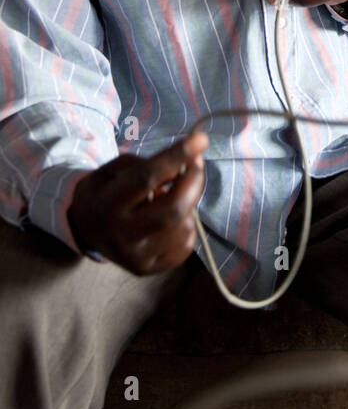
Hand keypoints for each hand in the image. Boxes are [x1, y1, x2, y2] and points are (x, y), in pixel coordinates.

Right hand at [68, 131, 207, 272]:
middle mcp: (121, 235)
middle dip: (194, 182)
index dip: (176, 157)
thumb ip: (150, 163)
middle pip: (173, 209)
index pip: (147, 179)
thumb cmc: (106, 192)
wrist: (85, 230)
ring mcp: (136, 257)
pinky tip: (169, 219)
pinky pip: (185, 244)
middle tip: (196, 164)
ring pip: (183, 226)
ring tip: (170, 197)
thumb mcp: (116, 169)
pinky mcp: (149, 269)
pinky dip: (185, 224)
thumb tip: (192, 159)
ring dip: (188, 204)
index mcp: (108, 204)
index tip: (200, 139)